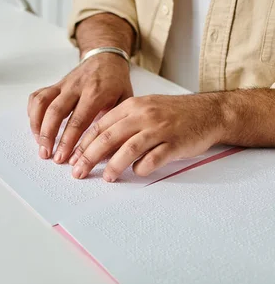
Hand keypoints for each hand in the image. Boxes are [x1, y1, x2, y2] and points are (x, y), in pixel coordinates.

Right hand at [27, 53, 132, 163]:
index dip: (68, 141)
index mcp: (97, 93)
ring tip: (39, 143)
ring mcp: (63, 85)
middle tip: (46, 154)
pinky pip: (37, 97)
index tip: (63, 157)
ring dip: (37, 125)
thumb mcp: (125, 101)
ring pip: (42, 103)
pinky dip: (32, 112)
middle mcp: (77, 87)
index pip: (78, 120)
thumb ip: (116, 123)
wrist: (107, 57)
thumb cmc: (117, 82)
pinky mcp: (54, 84)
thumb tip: (109, 153)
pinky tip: (36, 127)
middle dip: (48, 136)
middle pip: (56, 112)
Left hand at [70, 94, 224, 181]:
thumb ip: (121, 125)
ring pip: (129, 148)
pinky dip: (143, 167)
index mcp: (132, 106)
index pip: (100, 126)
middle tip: (79, 172)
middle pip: (109, 137)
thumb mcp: (144, 110)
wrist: (210, 112)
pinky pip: (155, 157)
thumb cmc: (173, 114)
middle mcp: (144, 115)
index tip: (73, 158)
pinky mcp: (176, 142)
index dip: (84, 143)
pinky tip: (137, 172)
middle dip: (89, 156)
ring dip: (114, 165)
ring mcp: (160, 128)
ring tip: (106, 178)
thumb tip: (97, 148)